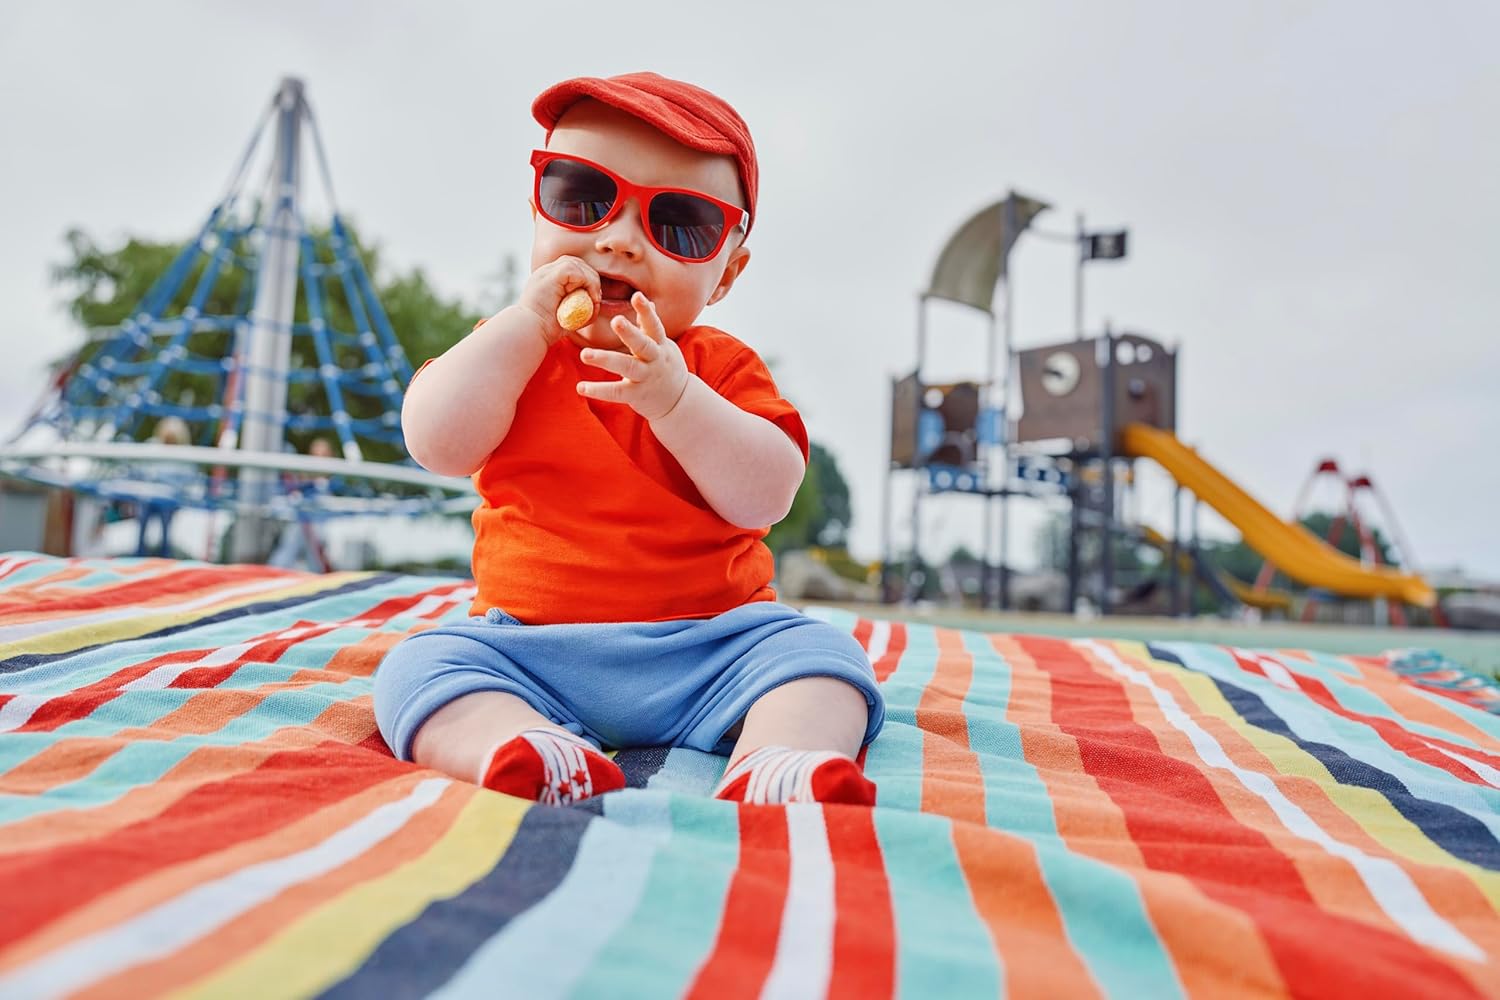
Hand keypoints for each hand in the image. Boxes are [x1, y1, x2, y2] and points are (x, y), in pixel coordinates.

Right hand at [515, 255, 598, 345]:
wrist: (528, 331)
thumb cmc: (544, 329)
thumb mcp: (565, 315)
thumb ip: (576, 306)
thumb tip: (595, 304)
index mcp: (547, 279)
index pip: (573, 269)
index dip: (587, 281)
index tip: (593, 301)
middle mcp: (546, 272)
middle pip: (578, 264)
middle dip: (591, 280)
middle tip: (596, 301)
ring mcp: (547, 271)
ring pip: (579, 265)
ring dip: (592, 283)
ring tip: (594, 301)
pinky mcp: (552, 275)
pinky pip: (577, 271)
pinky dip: (588, 283)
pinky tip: (590, 299)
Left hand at [576, 292, 689, 420]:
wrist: (678, 400)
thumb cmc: (665, 366)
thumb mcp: (663, 345)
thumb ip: (651, 327)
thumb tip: (647, 301)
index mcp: (660, 345)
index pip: (654, 325)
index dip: (646, 311)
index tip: (638, 296)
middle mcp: (655, 360)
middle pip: (642, 344)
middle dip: (630, 333)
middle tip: (616, 320)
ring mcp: (646, 378)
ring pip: (627, 367)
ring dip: (606, 359)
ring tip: (584, 354)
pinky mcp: (637, 394)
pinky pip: (617, 392)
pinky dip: (598, 390)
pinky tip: (581, 387)